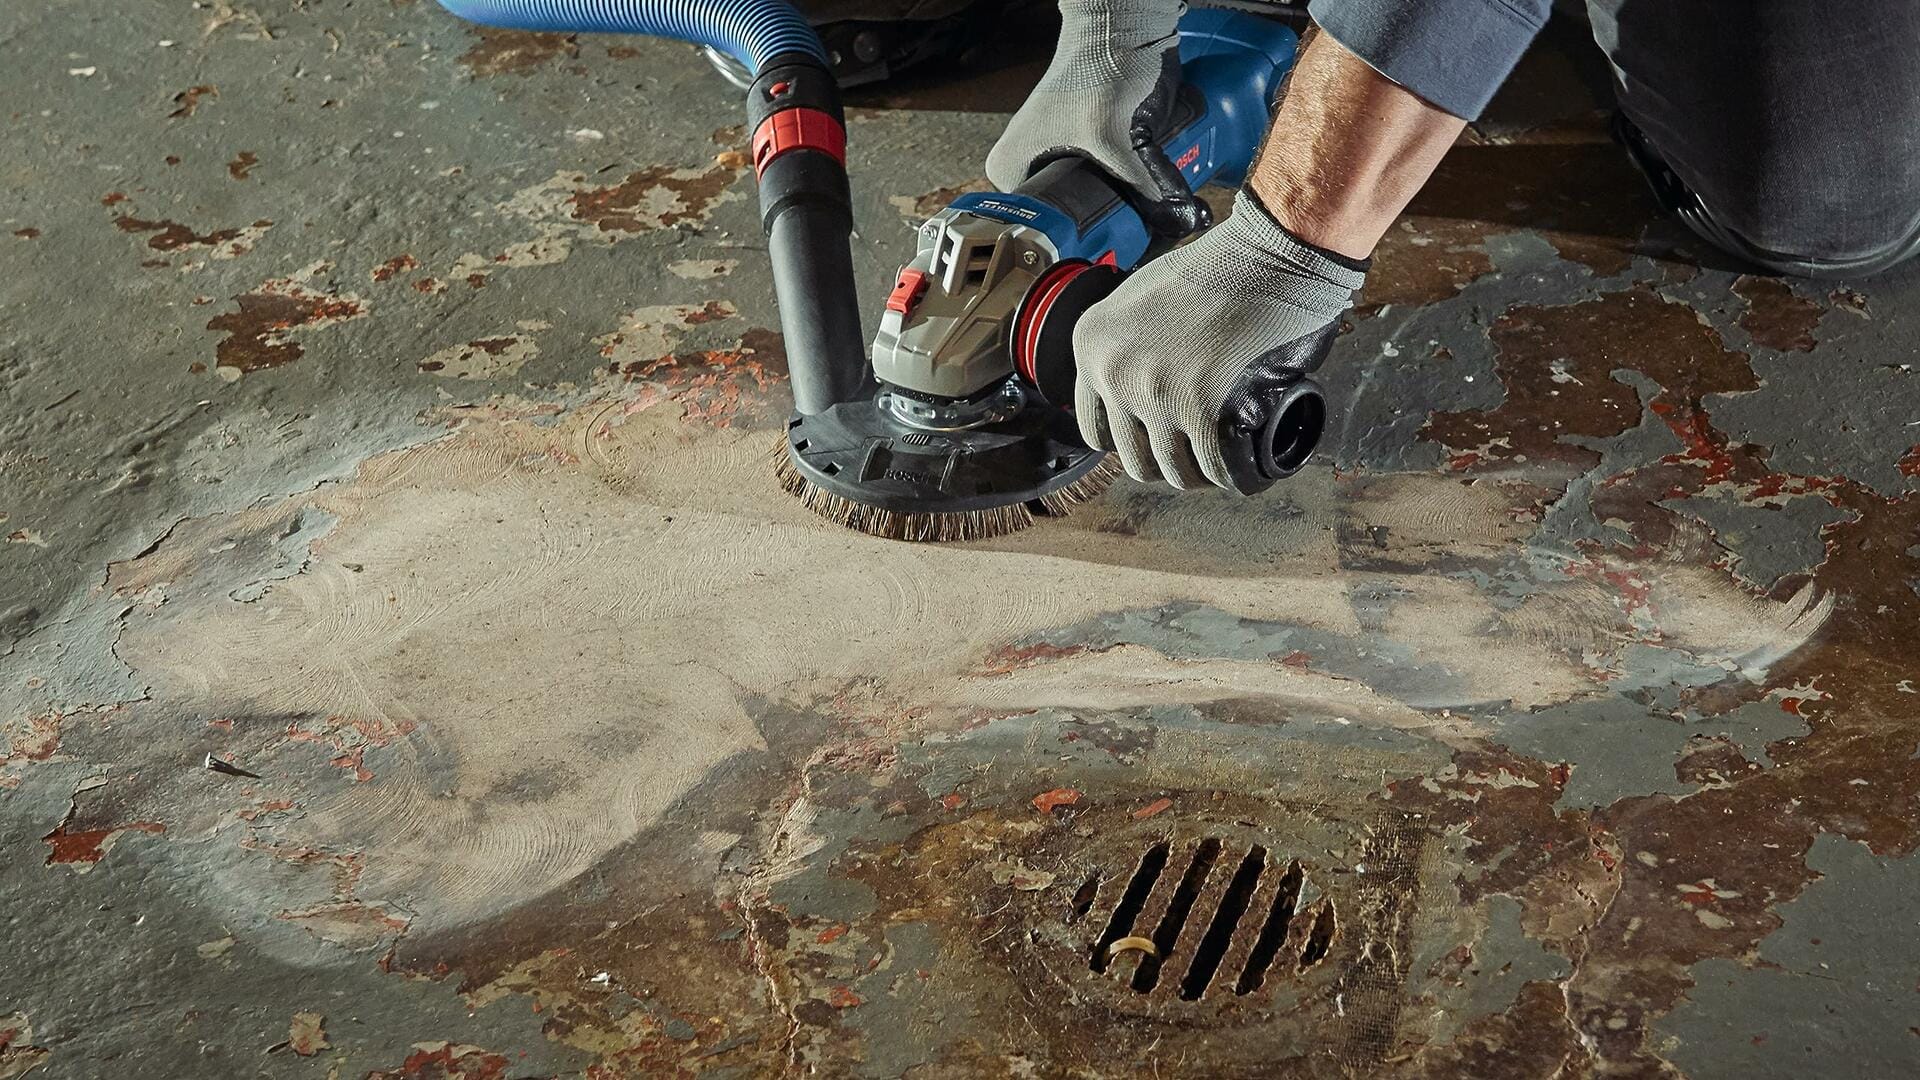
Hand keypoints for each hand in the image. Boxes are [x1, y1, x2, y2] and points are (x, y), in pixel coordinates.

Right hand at [986, 0, 1206, 236]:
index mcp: (1011, 171)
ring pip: (1092, 202)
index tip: (1118, 252)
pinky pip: (1106, 181)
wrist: (1122, 23)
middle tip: (1139, 234)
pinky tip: (1147, 196)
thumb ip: (1149, 186)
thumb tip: (1182, 220)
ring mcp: (1054, 154)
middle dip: (1109, 228)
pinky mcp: (1083, 145)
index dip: (1084, 244)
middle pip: (1072, 221)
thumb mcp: (1122, 140)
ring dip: (1121, 209)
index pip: (1043, 233)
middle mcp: (1026, 166)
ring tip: (1147, 215)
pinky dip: (1127, 188)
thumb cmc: (1102, 66)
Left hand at [1071, 189, 1366, 490]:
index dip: (1131, 438)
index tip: (1156, 436)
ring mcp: (1154, 393)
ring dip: (1199, 473)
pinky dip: (1231, 476)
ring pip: (1172, 470)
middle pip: (1132, 457)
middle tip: (1195, 449)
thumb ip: (1127, 345)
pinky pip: (1213, 468)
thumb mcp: (1143, 300)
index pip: (1094, 429)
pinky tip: (1242, 468)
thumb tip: (1134, 393)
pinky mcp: (1200, 409)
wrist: (1271, 252)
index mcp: (1092, 345)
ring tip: (1219, 459)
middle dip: (1166, 460)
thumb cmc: (1221, 268)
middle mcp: (1113, 372)